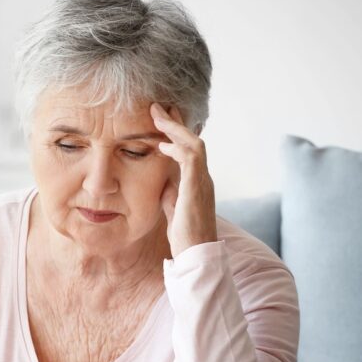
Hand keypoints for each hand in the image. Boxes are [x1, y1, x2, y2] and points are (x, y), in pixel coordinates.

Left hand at [151, 103, 217, 257]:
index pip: (188, 149)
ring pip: (194, 145)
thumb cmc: (185, 234)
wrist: (196, 254)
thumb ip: (170, 191)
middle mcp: (203, 177)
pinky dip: (178, 148)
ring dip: (175, 129)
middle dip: (175, 123)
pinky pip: (192, 160)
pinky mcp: (197, 188)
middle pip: (193, 141)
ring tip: (158, 116)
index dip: (175, 133)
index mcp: (197, 181)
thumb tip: (163, 180)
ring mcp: (203, 181)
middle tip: (158, 107)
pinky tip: (162, 144)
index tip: (160, 120)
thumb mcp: (173, 207)